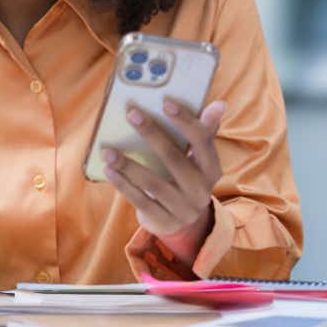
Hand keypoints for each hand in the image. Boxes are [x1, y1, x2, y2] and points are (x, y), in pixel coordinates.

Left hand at [103, 100, 226, 267]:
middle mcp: (201, 190)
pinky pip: (140, 201)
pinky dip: (123, 185)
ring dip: (128, 165)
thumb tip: (218, 103)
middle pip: (175, 159)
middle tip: (131, 113)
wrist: (182, 223)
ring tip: (107, 150)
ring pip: (153, 184)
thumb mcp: (197, 160)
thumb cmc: (185, 178)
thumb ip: (203, 133)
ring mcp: (183, 209)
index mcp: (212, 170)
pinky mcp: (163, 222)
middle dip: (152, 134)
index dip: (186, 122)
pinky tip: (108, 170)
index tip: (166, 102)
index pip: (203, 142)